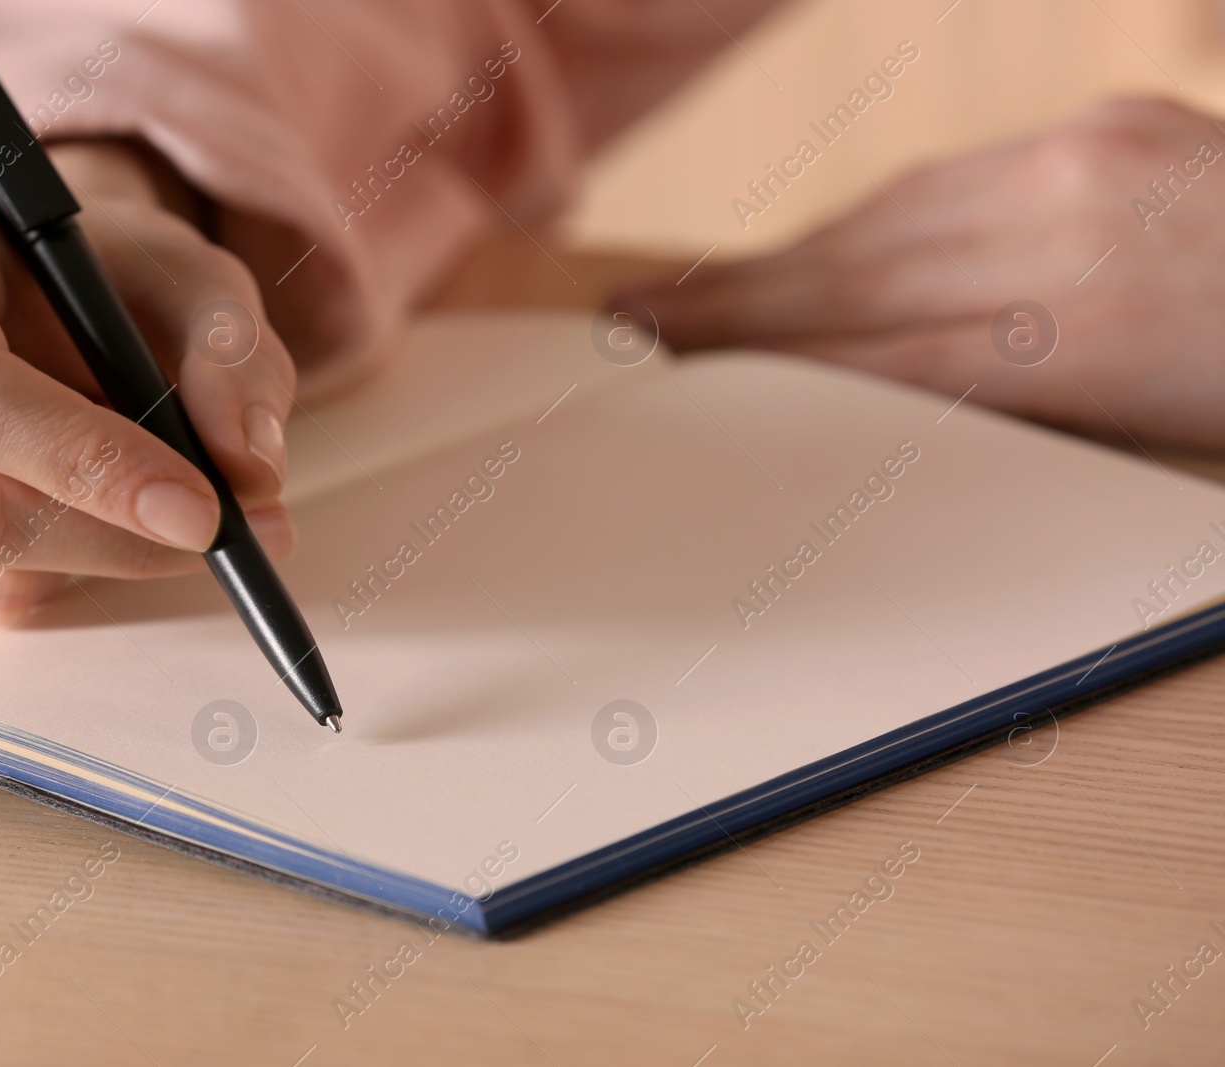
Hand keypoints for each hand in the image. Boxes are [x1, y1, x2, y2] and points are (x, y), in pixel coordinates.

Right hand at [0, 140, 295, 622]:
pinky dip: (39, 579)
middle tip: (215, 534)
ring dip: (88, 562)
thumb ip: (233, 361)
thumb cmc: (105, 283)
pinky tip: (63, 515)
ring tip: (141, 504)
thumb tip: (248, 476)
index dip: (87, 465)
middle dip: (109, 537)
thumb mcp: (195, 285)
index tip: (203, 510)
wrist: (26, 294)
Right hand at [616, 97, 1224, 450]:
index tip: (670, 370)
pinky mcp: (1105, 120)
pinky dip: (877, 219)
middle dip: (732, 303)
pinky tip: (836, 246)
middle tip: (641, 320)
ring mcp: (1082, 161)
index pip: (862, 352)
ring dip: (792, 258)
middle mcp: (1062, 234)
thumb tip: (873, 407)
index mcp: (1075, 341)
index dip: (753, 362)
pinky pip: (947, 176)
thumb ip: (999, 418)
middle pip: (848, 272)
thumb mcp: (1145, 449)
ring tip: (718, 294)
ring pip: (886, 214)